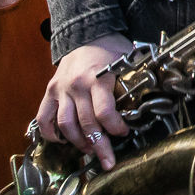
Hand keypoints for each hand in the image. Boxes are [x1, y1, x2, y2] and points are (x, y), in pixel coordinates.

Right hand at [38, 35, 134, 169]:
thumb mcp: (128, 61)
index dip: (115, 128)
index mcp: (98, 77)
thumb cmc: (111, 50)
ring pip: (65, 125)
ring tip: (90, 150)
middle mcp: (77, 85)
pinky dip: (51, 133)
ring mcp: (61, 89)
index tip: (124, 133)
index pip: (103, 112)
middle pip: (86, 124)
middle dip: (99, 146)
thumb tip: (150, 103)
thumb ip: (134, 82)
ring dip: (78, 143)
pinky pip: (44, 118)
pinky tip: (63, 141)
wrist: (86, 33)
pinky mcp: (50, 91)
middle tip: (108, 160)